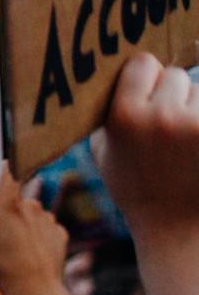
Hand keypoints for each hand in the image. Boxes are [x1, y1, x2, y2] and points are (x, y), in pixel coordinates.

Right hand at [0, 166, 67, 294]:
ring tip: (12, 242)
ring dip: (24, 220)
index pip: (9, 172)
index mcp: (7, 203)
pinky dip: (39, 235)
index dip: (4, 167)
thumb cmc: (1, 268)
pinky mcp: (60, 236)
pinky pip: (47, 228)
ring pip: (33, 213)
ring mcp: (48, 221)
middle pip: (17, 197)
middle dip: (7, 206)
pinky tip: (29, 250)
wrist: (37, 294)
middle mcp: (30, 207)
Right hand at [95, 53, 198, 244]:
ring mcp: (197, 128)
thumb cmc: (138, 189)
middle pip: (176, 76)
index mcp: (125, 115)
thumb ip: (107, 111)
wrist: (180, 232)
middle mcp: (162, 117)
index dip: (145, 78)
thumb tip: (110, 74)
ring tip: (187, 144)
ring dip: (196, 111)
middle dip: (174, 96)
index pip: (144, 63)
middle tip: (168, 127)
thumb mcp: (104, 151)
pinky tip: (197, 148)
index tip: (144, 96)